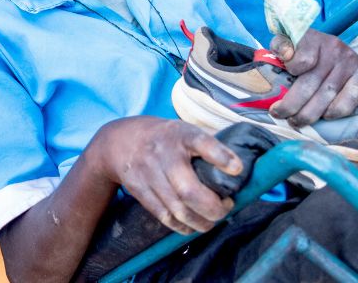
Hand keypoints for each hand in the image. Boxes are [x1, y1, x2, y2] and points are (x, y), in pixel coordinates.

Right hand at [94, 117, 240, 234]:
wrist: (119, 141)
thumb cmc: (163, 138)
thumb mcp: (182, 130)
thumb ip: (205, 147)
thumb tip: (237, 172)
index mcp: (179, 134)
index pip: (200, 141)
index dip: (220, 155)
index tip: (237, 168)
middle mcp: (162, 154)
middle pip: (188, 190)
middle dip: (213, 208)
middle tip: (226, 207)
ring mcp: (148, 174)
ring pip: (178, 210)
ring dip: (202, 222)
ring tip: (213, 219)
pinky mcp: (139, 191)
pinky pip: (164, 216)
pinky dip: (183, 227)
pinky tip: (194, 225)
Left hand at [269, 31, 357, 126]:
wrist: (330, 49)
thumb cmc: (302, 51)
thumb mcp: (288, 43)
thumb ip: (280, 46)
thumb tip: (287, 55)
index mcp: (313, 37)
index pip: (303, 58)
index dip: (292, 69)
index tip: (282, 80)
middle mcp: (333, 48)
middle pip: (310, 83)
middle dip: (292, 104)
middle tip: (279, 114)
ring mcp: (349, 62)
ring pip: (327, 94)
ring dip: (309, 113)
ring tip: (296, 121)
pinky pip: (350, 100)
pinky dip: (336, 112)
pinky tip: (325, 116)